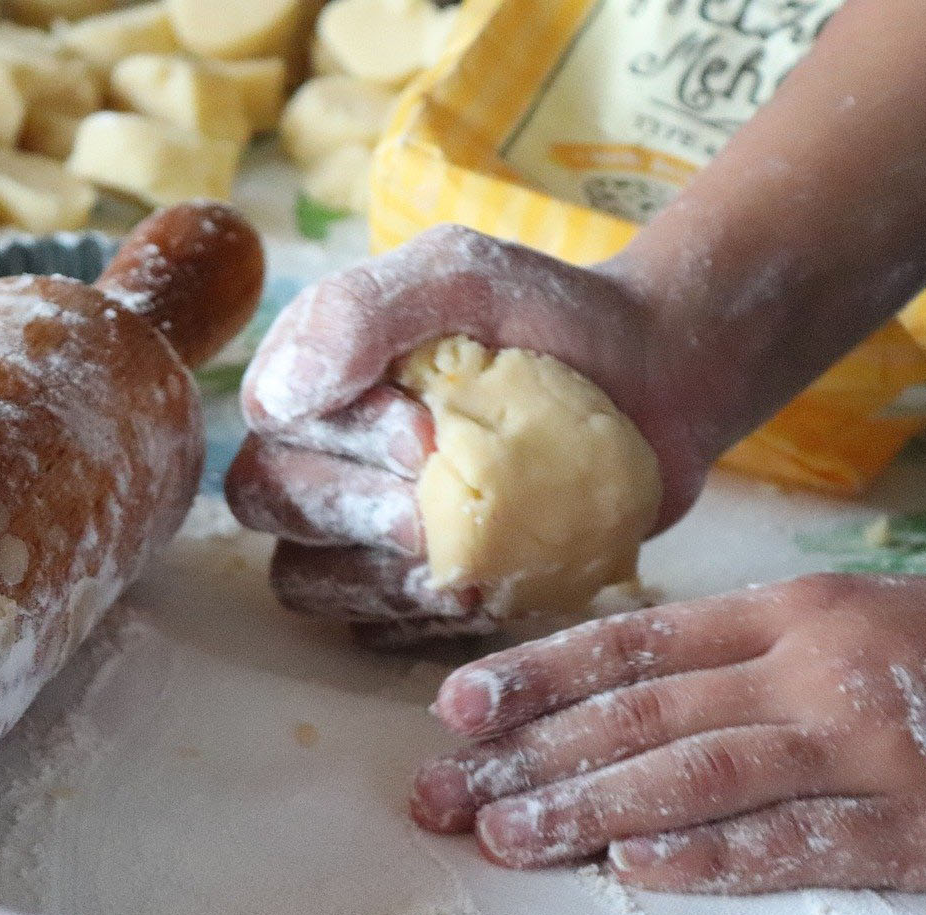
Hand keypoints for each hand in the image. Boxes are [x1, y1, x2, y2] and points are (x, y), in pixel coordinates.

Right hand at [225, 225, 720, 643]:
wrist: (655, 379)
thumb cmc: (551, 317)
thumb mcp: (458, 274)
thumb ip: (357, 311)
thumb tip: (273, 401)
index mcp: (316, 372)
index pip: (272, 421)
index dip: (337, 440)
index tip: (427, 431)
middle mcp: (321, 451)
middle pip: (270, 501)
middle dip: (353, 510)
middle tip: (433, 510)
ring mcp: (359, 530)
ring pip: (306, 578)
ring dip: (376, 577)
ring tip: (461, 565)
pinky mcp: (408, 588)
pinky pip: (372, 629)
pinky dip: (418, 619)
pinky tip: (479, 593)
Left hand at [410, 571, 925, 893]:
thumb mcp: (839, 621)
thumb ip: (730, 656)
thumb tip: (603, 695)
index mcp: (785, 614)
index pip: (634, 645)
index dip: (538, 676)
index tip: (456, 708)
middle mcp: (812, 670)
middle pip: (644, 714)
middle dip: (532, 756)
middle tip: (446, 792)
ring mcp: (866, 749)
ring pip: (700, 776)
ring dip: (591, 808)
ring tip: (508, 837)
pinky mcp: (920, 826)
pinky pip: (796, 842)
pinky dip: (710, 856)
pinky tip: (635, 868)